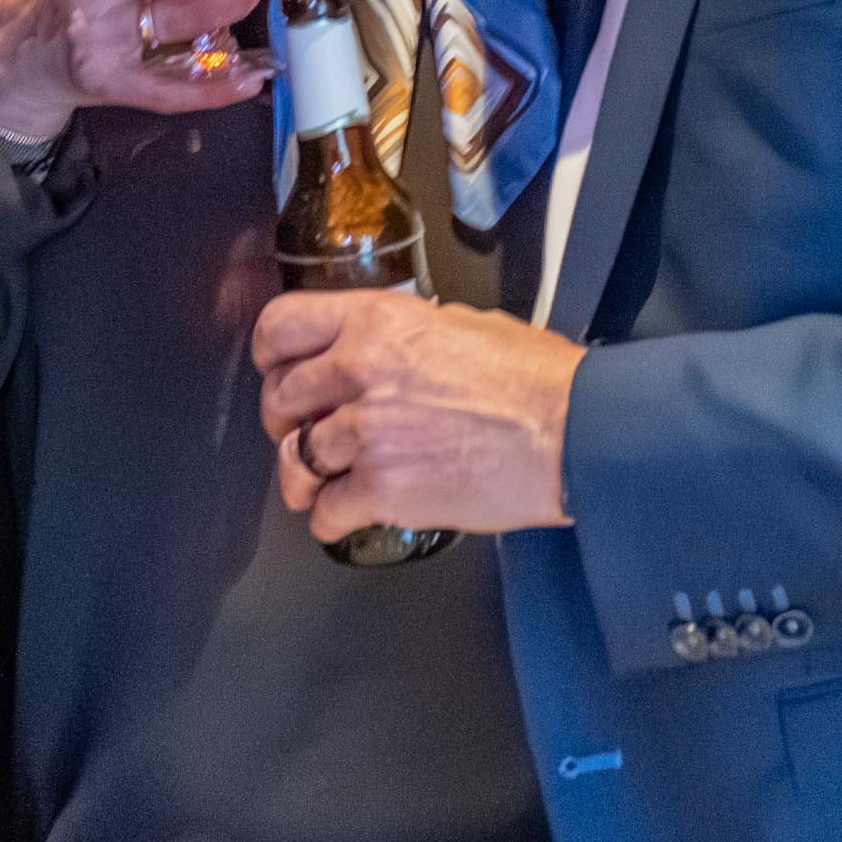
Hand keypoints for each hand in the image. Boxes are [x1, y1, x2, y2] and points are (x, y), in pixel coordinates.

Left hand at [253, 288, 582, 537]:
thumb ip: (407, 333)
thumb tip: (385, 345)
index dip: (270, 353)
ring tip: (314, 484)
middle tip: (299, 431)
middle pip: (281, 396)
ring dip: (302, 475)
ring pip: (295, 457)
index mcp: (378, 321)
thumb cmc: (536, 380)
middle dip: (285, 419)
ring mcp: (368, 431)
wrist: (571, 431)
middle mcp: (361, 369)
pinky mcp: (383, 488)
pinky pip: (326, 511)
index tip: (274, 368)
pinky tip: (342, 517)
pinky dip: (328, 520)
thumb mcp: (462, 324)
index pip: (283, 326)